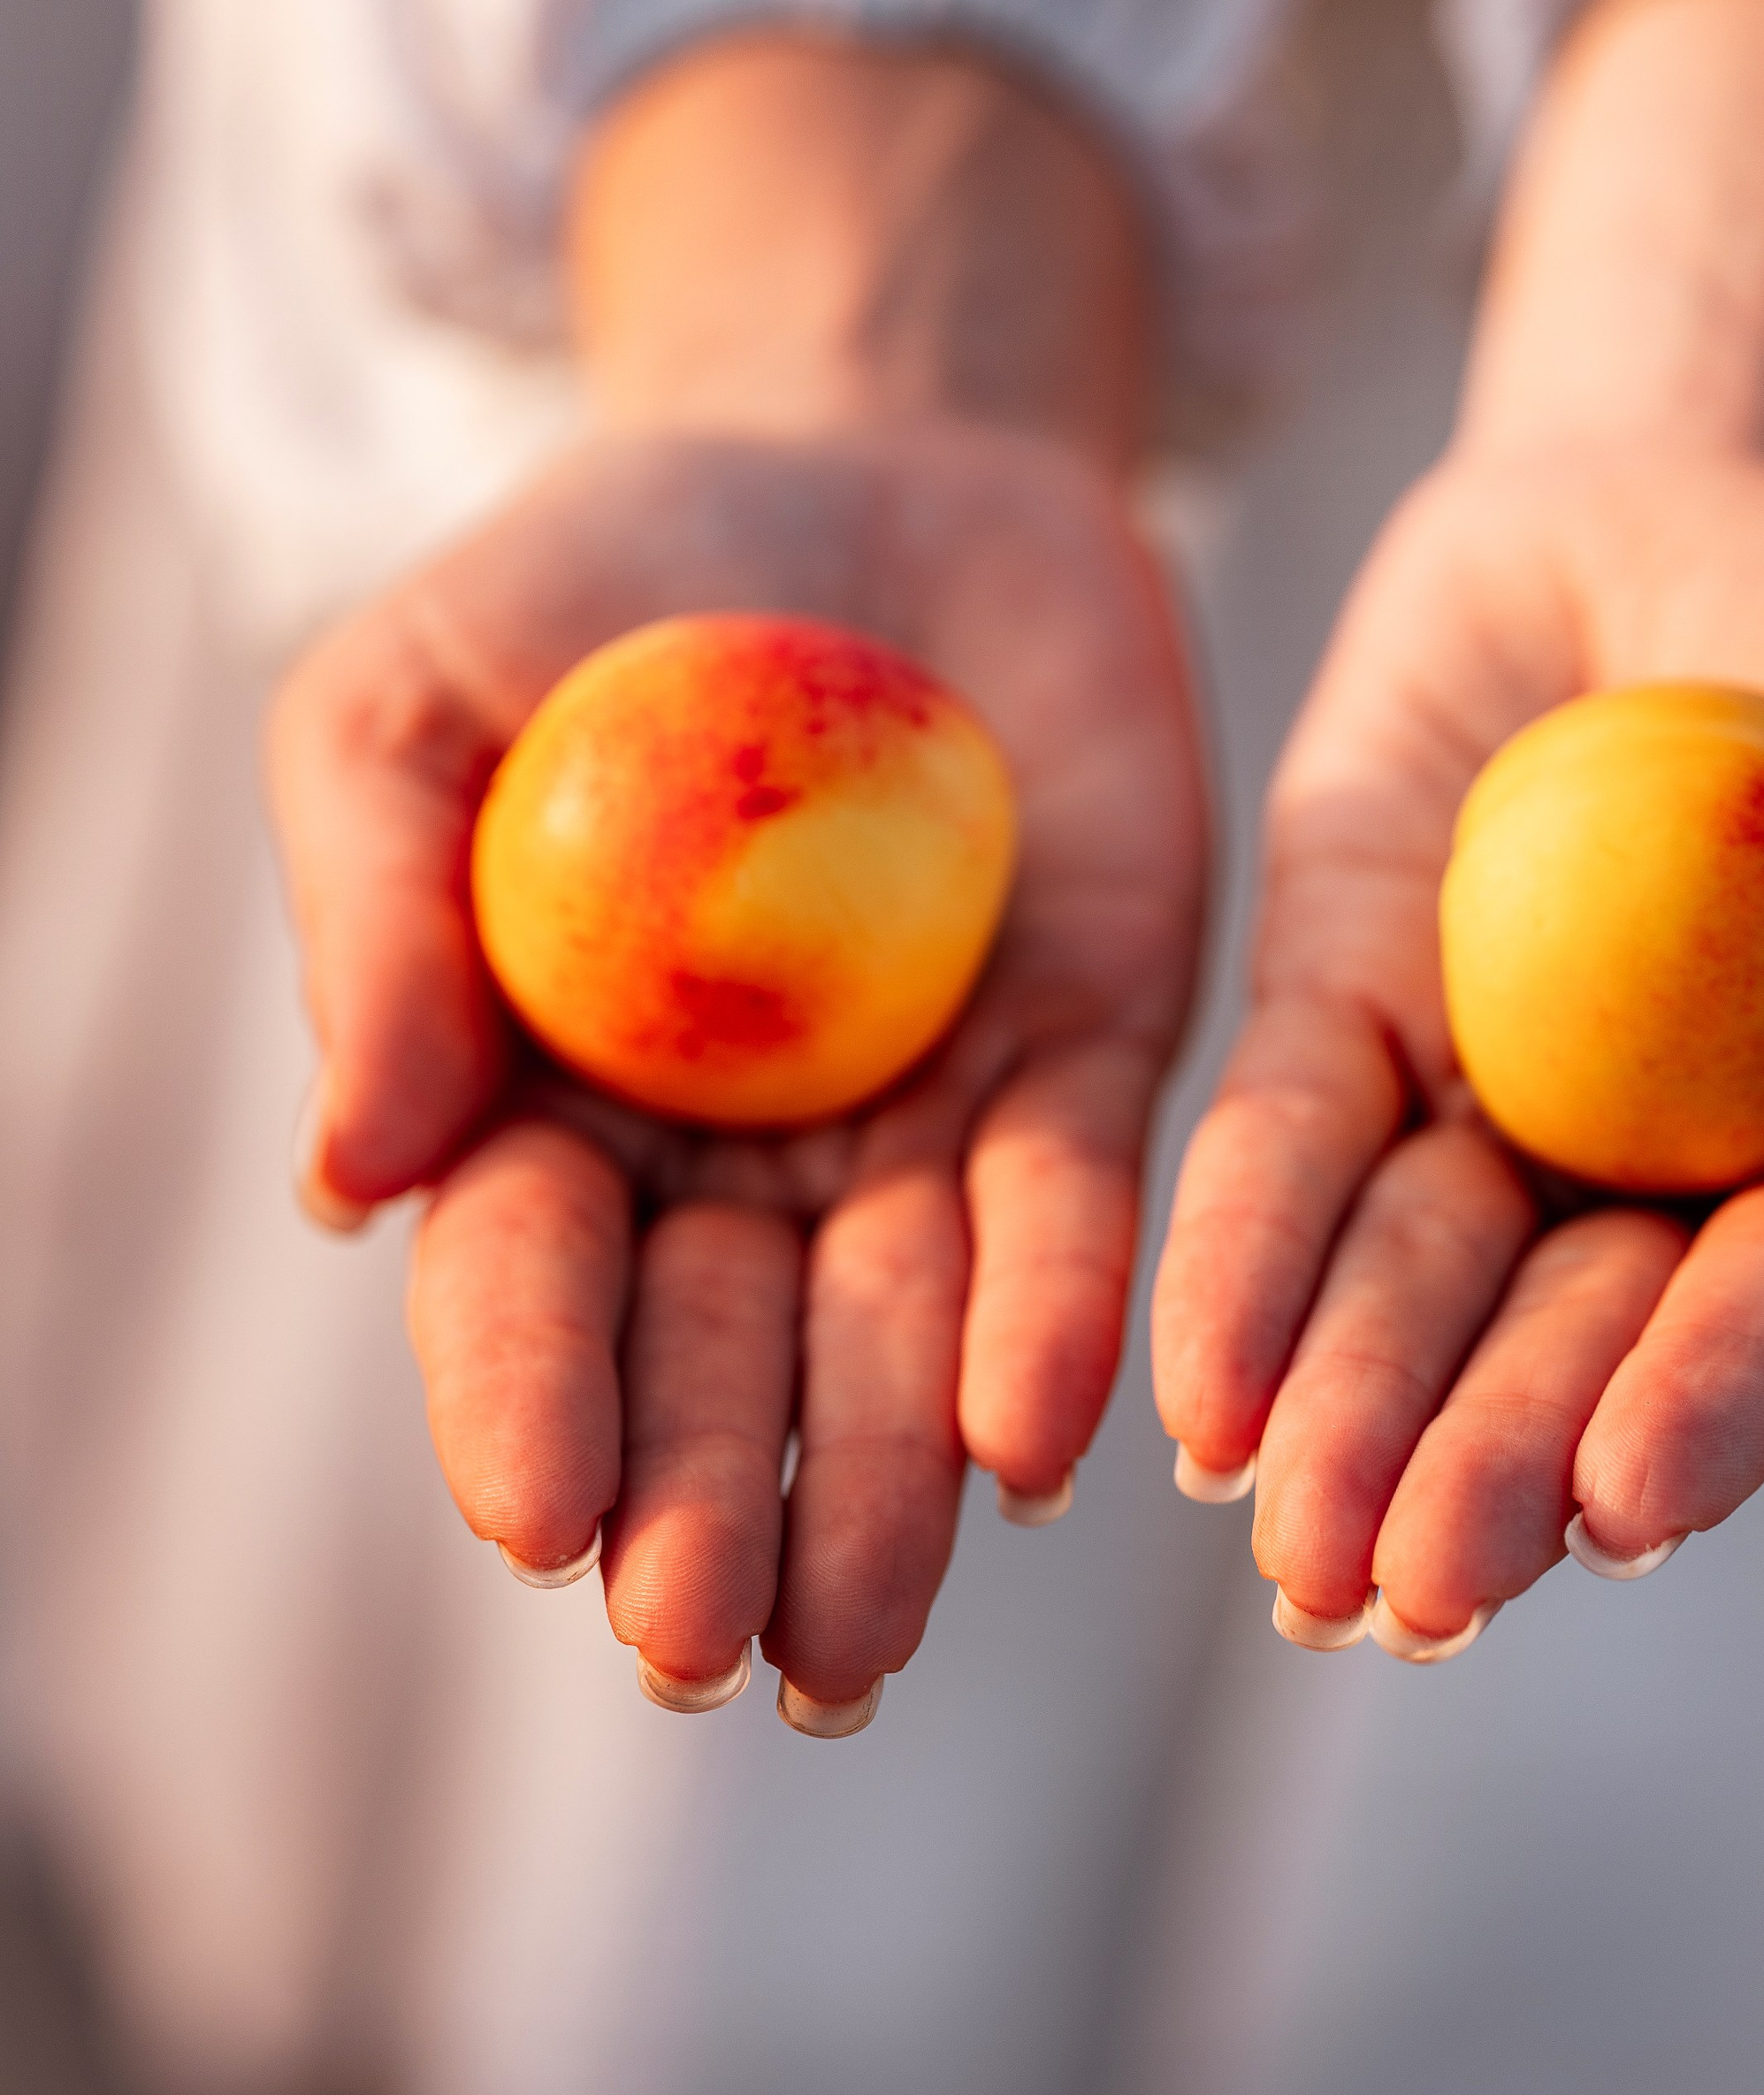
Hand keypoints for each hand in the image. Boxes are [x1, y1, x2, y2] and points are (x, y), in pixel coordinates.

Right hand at [269, 419, 1203, 1719]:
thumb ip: (374, 916)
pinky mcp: (1089, 1045)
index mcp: (552, 1105)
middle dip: (708, 1503)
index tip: (537, 1519)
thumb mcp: (412, 701)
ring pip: (902, 1333)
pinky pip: (1074, 1197)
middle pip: (717, 1360)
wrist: (861, 450)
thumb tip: (344, 1176)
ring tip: (865, 1636)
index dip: (527, 1401)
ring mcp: (923, 1114)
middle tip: (709, 1644)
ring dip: (882, 1484)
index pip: (529, 1286)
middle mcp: (742, 1159)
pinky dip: (1056, 1312)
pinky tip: (1041, 1439)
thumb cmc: (593, 583)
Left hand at [1153, 445, 1763, 1645]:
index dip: (1715, 1401)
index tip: (1632, 1499)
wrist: (1715, 478)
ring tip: (1289, 1540)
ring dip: (1350, 1409)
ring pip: (1412, 1282)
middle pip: (1575, 1343)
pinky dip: (1236, 1259)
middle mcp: (1668, 1187)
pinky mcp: (1344, 1008)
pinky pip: (1283, 1147)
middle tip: (1414, 1589)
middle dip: (1493, 1462)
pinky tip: (1195, 1389)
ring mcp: (1497, 1106)